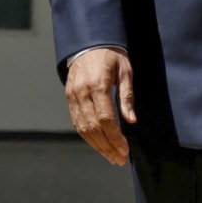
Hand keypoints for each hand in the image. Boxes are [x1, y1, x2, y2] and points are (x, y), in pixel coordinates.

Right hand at [64, 47, 135, 166]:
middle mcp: (82, 92)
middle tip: (119, 159)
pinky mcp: (69, 97)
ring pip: (83, 128)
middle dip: (107, 146)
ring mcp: (73, 95)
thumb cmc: (110, 56)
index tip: (125, 149)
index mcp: (98, 85)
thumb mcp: (125, 71)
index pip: (106, 119)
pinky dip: (87, 136)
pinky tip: (98, 144)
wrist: (88, 43)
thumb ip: (127, 96)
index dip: (115, 138)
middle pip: (94, 127)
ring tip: (110, 156)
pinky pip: (76, 121)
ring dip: (97, 145)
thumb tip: (132, 121)